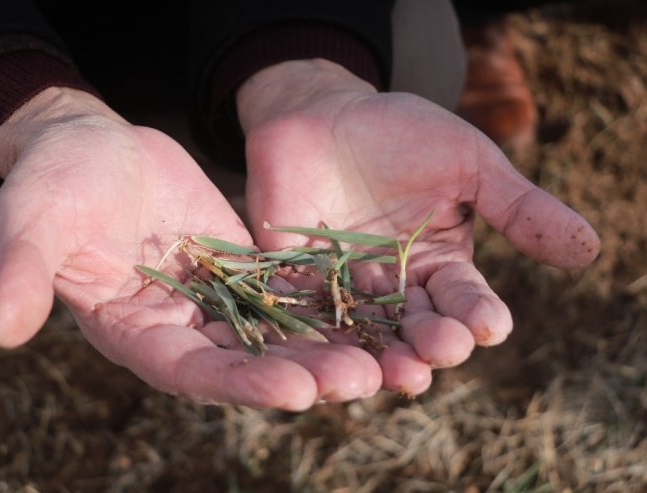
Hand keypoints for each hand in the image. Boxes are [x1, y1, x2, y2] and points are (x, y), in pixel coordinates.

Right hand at [0, 87, 382, 409]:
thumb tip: (2, 330)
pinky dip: (327, 302)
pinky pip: (288, 290)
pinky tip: (374, 307)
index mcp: (133, 332)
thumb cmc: (56, 182)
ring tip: (385, 356)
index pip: (191, 372)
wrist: (92, 146)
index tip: (295, 390)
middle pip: (248, 363)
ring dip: (328, 347)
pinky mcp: (241, 268)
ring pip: (278, 333)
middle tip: (362, 379)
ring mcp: (214, 300)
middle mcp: (180, 328)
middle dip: (304, 374)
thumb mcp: (31, 222)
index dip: (242, 383)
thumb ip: (22, 273)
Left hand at [237, 60, 599, 395]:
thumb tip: (587, 248)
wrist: (323, 111)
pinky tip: (316, 350)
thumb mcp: (468, 163)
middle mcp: (392, 288)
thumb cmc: (402, 133)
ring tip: (391, 373)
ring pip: (359, 331)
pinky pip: (298, 308)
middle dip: (428, 342)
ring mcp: (339, 287)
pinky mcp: (291, 277)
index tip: (488, 325)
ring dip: (374, 354)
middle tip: (439, 353)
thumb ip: (517, 207)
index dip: (476, 314)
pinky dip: (307, 330)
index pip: (463, 300)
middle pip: (413, 327)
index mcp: (438, 267)